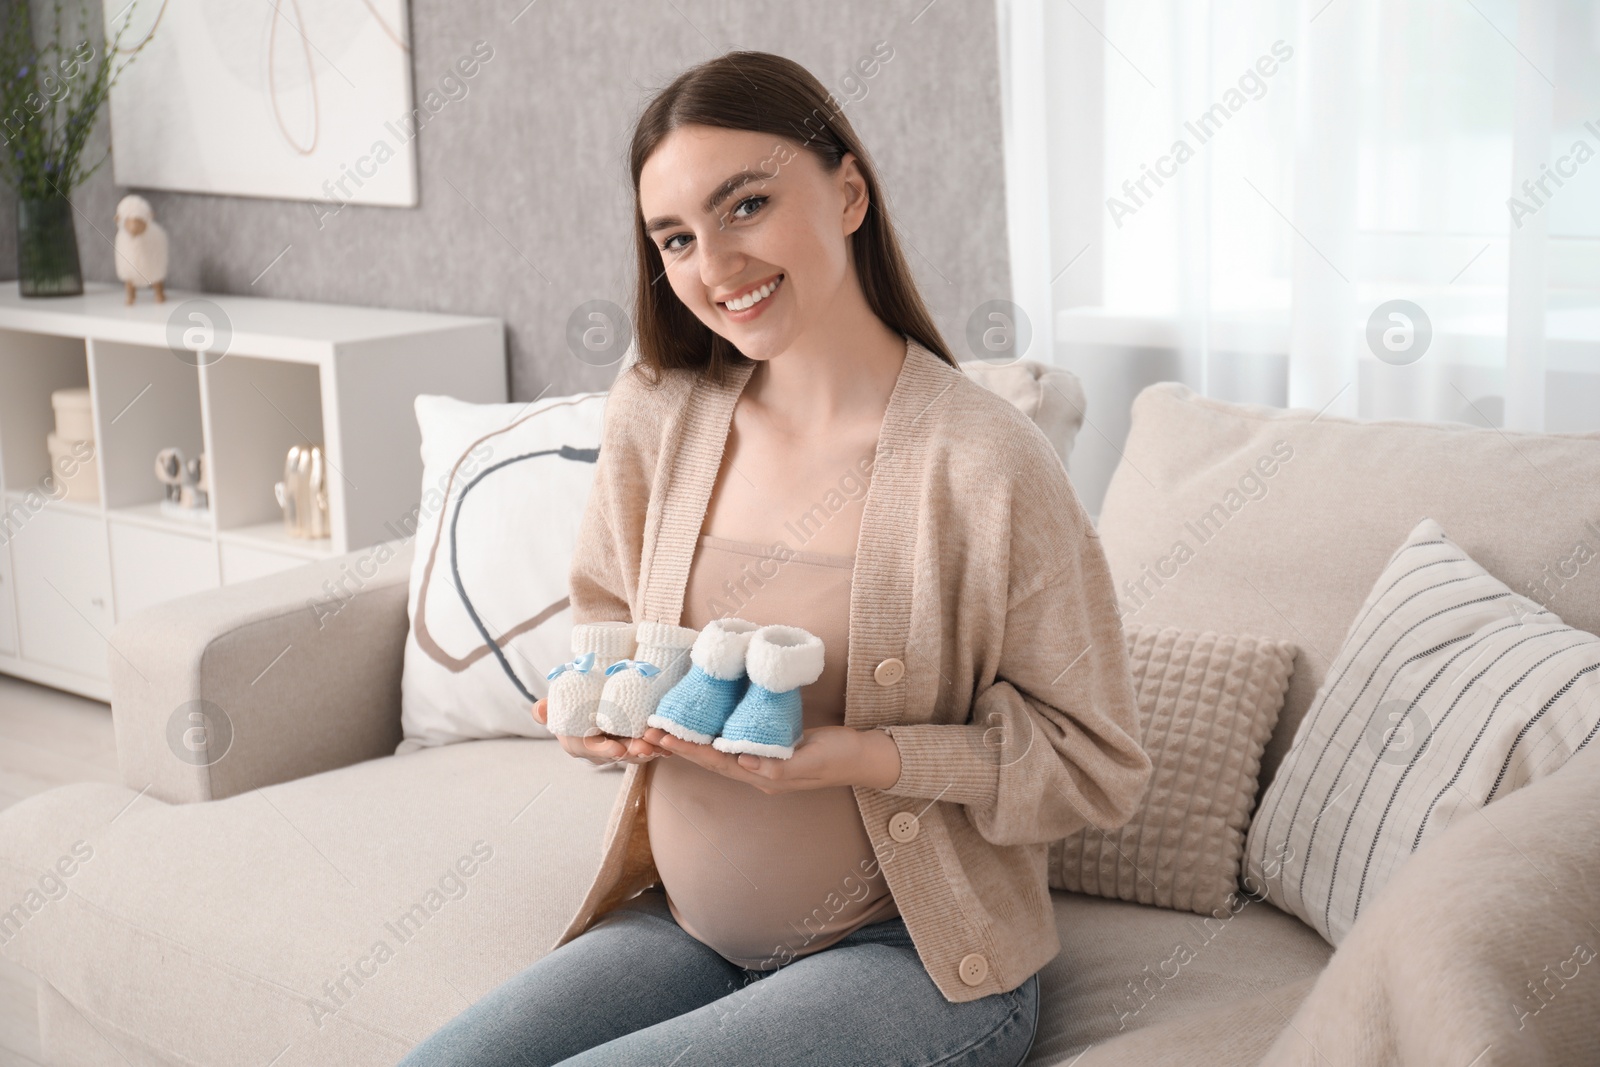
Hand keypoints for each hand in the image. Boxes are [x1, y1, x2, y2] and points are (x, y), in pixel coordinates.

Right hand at [532, 698, 671, 766]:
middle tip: (647, 748)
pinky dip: (657, 748)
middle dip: (633, 753)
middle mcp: (597, 751)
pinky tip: (669, 745)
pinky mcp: (631, 745)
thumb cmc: (573, 700)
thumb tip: (539, 710)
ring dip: (648, 752)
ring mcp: (616, 749)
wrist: (591, 697)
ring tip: (661, 746)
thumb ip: (547, 708)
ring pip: (634, 754)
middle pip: (616, 754)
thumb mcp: (559, 703)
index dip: (604, 750)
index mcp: (577, 743)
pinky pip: (645, 749)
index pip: (589, 749)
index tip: (618, 749)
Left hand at [640, 724, 900, 793]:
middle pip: (710, 760)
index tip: (664, 736)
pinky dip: (712, 737)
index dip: (690, 750)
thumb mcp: (814, 759)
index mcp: (765, 776)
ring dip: (691, 743)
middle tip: (649, 732)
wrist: (865, 757)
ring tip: (664, 730)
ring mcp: (763, 763)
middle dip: (680, 747)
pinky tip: (701, 727)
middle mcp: (758, 773)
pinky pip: (733, 744)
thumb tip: (746, 764)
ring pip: (718, 754)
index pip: (718, 762)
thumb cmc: (842, 756)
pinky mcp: (770, 749)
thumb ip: (782, 766)